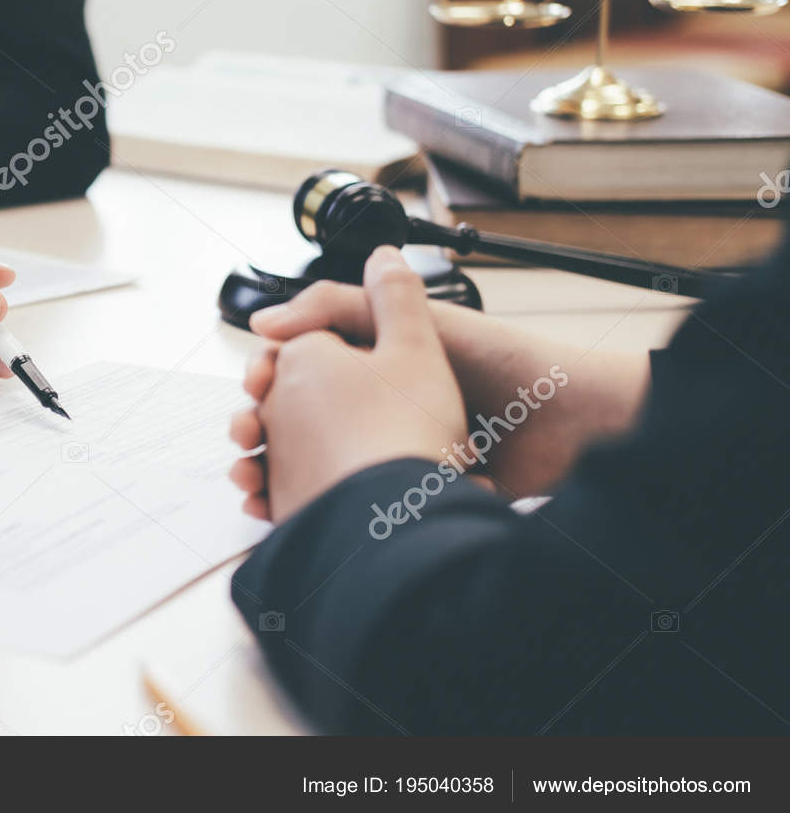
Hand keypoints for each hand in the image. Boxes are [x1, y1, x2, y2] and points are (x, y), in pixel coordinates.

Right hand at [231, 265, 649, 501]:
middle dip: (258, 427)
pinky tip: (276, 507)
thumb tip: (265, 321)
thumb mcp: (409, 318)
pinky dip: (298, 504)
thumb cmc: (500, 366)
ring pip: (306, 461)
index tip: (256, 387)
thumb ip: (336, 305)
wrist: (566, 427)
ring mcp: (387, 448)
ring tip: (253, 477)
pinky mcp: (402, 490)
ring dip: (270, 470)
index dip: (269, 376)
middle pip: (293, 417)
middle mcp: (376, 403)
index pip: (299, 366)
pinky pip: (338, 500)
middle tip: (246, 437)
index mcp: (375, 359)